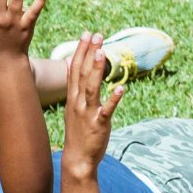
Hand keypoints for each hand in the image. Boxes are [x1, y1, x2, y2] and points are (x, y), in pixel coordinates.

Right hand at [58, 33, 123, 172]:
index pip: (74, 69)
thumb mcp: (75, 108)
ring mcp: (87, 113)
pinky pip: (106, 110)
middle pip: (81, 73)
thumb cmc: (79, 133)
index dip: (80, 51)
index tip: (86, 34)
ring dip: (95, 69)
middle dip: (88, 53)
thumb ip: (77, 90)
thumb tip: (77, 72)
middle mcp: (77, 103)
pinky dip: (113, 99)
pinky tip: (120, 88)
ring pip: (91, 88)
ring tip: (102, 52)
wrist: (78, 159)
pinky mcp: (98, 124)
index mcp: (72, 98)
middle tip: (95, 34)